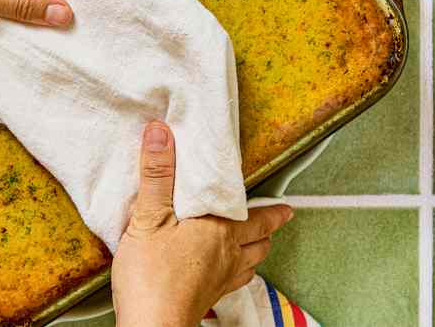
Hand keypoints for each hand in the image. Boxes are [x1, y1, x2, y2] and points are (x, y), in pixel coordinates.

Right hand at [113, 121, 293, 326]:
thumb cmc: (152, 276)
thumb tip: (161, 132)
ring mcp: (219, 282)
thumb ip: (157, 175)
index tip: (286, 206)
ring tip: (256, 245)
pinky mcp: (206, 301)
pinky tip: (224, 277)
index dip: (274, 211)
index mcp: (221, 232)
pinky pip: (230, 285)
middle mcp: (228, 256)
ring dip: (254, 253)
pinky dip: (234, 276)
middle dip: (268, 231)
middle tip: (276, 222)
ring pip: (249, 265)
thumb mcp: (148, 217)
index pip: (259, 217)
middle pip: (259, 242)